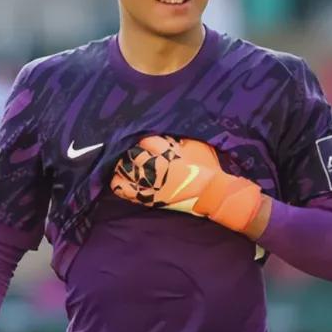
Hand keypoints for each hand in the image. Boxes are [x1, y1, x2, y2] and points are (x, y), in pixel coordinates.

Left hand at [111, 135, 263, 234]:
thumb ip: (179, 138)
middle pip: (132, 154)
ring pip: (125, 171)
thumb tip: (168, 133)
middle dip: (130, 153)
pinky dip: (119, 184)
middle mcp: (155, 164)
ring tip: (123, 166)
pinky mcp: (149, 197)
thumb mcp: (196, 145)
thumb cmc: (208, 167)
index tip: (143, 143)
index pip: (144, 140)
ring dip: (123, 167)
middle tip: (131, 153)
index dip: (142, 141)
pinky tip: (119, 180)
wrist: (212, 193)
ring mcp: (150, 182)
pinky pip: (125, 190)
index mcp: (167, 150)